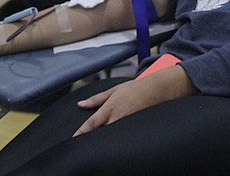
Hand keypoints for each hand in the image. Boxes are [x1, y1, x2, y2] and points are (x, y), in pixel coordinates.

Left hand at [73, 67, 194, 135]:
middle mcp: (117, 118)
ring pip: (111, 135)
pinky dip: (116, 136)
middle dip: (93, 137)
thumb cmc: (134, 89)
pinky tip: (114, 137)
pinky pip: (122, 134)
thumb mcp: (112, 90)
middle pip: (100, 133)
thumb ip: (96, 99)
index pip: (92, 124)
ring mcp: (125, 124)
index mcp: (109, 108)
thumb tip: (81, 104)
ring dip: (105, 137)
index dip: (82, 132)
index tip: (74, 138)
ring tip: (99, 138)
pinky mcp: (133, 128)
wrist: (155, 90)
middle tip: (85, 139)